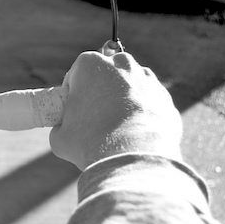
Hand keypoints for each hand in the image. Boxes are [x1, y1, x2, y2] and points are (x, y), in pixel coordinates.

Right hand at [49, 51, 181, 170]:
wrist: (132, 158)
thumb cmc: (90, 142)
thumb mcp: (59, 136)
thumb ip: (60, 126)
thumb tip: (63, 130)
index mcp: (90, 64)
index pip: (77, 72)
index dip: (73, 91)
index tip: (72, 108)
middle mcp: (121, 64)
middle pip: (106, 73)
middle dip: (100, 89)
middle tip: (94, 116)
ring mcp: (147, 80)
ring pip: (131, 85)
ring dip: (123, 100)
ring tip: (115, 128)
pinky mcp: (165, 99)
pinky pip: (149, 103)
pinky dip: (142, 115)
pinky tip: (133, 135)